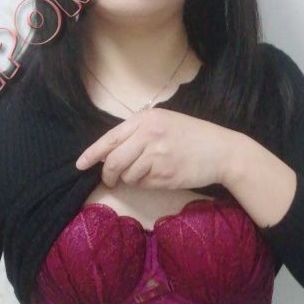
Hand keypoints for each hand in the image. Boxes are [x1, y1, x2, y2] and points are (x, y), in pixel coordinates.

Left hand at [74, 108, 234, 189]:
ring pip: (128, 175)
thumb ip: (139, 133)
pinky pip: (143, 184)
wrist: (223, 151)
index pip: (110, 138)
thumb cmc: (194, 137)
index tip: (80, 165)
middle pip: (114, 161)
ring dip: (132, 179)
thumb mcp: (166, 123)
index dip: (92, 153)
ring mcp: (157, 155)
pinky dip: (147, 184)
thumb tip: (111, 154)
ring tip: (150, 172)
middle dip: (108, 174)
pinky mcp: (165, 174)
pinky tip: (162, 176)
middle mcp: (149, 135)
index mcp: (147, 119)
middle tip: (110, 180)